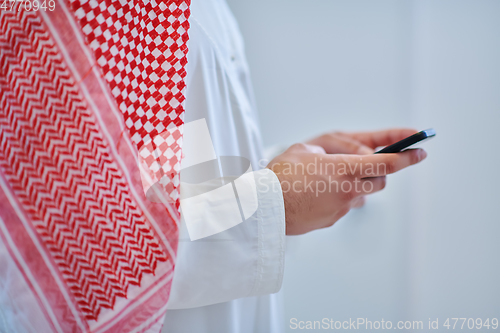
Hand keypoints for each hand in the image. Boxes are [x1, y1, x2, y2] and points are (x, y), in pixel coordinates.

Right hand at [267, 129, 426, 234]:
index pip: (386, 163)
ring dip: (357, 186)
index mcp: (344, 168)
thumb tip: (335, 160)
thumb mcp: (304, 150)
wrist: (265, 207)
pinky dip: (340, 199)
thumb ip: (327, 151)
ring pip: (362, 196)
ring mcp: (341, 208)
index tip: (421, 152)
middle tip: (365, 165)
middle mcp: (348, 189)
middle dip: (378, 173)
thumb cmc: (281, 175)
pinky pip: (345, 206)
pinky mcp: (332, 220)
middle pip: (379, 182)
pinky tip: (319, 195)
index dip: (408, 157)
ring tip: (333, 180)